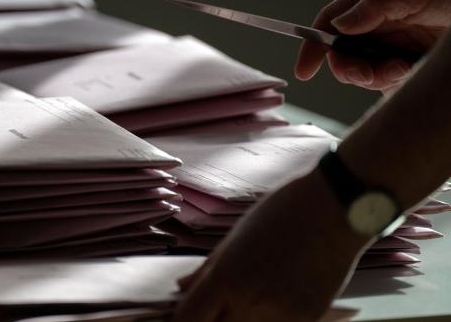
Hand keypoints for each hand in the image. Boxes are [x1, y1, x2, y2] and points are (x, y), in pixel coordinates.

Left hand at [173, 171, 368, 321]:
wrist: (337, 209)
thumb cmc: (283, 212)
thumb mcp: (236, 236)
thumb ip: (207, 270)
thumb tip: (182, 289)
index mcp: (228, 278)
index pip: (189, 318)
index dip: (182, 319)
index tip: (187, 313)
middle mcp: (252, 303)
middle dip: (212, 319)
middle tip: (217, 304)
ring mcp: (282, 316)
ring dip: (240, 319)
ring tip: (248, 297)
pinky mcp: (308, 320)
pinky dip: (268, 319)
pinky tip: (273, 297)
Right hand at [295, 0, 450, 92]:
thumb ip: (378, 3)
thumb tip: (340, 23)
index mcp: (374, 3)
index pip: (331, 22)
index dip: (313, 45)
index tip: (305, 70)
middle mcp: (378, 27)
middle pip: (341, 54)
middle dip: (348, 68)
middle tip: (367, 74)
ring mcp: (391, 49)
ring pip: (362, 73)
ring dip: (374, 77)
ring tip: (400, 69)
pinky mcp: (406, 70)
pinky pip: (385, 86)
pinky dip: (392, 84)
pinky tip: (410, 73)